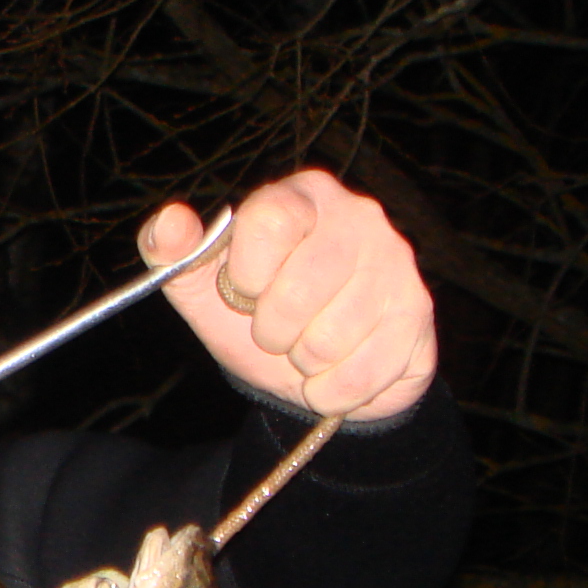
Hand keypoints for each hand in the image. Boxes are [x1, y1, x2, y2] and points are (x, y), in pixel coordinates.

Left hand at [139, 169, 435, 422]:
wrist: (319, 373)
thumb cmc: (258, 316)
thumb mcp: (202, 285)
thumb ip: (172, 252)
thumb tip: (170, 224)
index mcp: (302, 196)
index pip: (271, 220)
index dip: (246, 273)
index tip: (243, 292)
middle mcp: (359, 217)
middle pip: (299, 288)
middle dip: (271, 330)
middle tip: (276, 330)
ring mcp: (395, 263)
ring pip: (329, 339)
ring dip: (303, 362)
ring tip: (308, 347)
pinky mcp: (416, 313)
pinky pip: (358, 374)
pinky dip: (331, 390)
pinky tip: (334, 371)